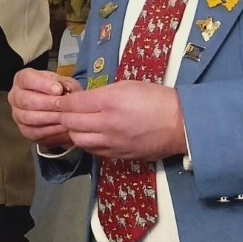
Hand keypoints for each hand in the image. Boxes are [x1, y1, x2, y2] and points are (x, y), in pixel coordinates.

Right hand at [9, 69, 80, 148]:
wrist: (58, 109)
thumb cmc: (59, 91)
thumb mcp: (64, 82)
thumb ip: (65, 84)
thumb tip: (65, 90)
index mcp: (22, 79)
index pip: (26, 79)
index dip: (42, 84)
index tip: (59, 89)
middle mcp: (15, 96)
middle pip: (25, 100)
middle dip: (47, 103)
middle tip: (63, 105)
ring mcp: (17, 114)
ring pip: (28, 117)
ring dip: (49, 117)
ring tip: (65, 116)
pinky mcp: (24, 130)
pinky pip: (34, 132)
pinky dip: (50, 130)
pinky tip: (63, 126)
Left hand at [57, 80, 185, 161]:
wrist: (181, 124)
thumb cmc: (156, 99)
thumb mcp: (127, 86)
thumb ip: (101, 93)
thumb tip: (82, 100)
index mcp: (110, 102)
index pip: (73, 104)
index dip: (63, 102)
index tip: (61, 100)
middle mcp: (108, 124)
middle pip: (71, 123)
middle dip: (64, 116)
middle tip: (66, 112)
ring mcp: (112, 143)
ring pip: (78, 140)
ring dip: (74, 131)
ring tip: (79, 124)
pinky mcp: (119, 155)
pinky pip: (93, 151)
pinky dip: (88, 143)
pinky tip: (92, 135)